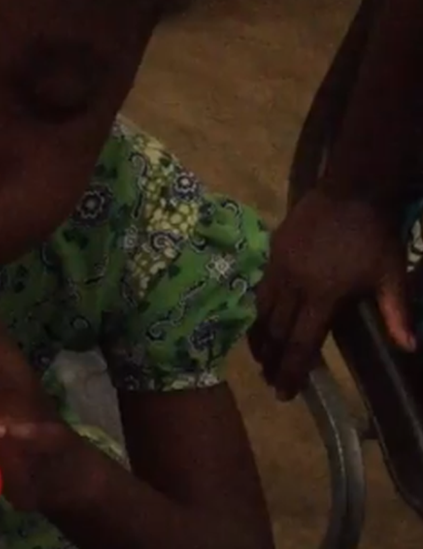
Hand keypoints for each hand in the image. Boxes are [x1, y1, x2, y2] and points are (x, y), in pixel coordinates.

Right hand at [248, 188, 415, 400]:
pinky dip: (258, 310)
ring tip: (259, 356)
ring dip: (259, 337)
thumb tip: (408, 348)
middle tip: (269, 380)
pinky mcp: (272, 252)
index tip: (284, 392)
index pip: (301, 342)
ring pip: (261, 311)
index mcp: (322, 295)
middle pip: (276, 331)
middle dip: (271, 360)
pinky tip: (261, 319)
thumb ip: (395, 312)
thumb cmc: (375, 234)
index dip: (292, 370)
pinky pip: (261, 288)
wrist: (352, 188)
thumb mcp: (391, 275)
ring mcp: (279, 267)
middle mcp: (294, 285)